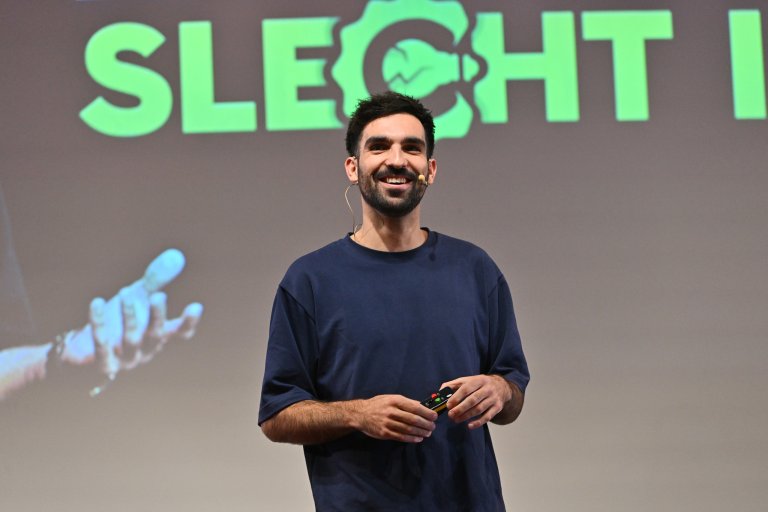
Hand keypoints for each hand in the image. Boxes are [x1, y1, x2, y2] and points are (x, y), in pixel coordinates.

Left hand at [59, 249, 202, 385]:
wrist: (81, 352)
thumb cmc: (116, 322)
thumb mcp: (138, 297)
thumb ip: (156, 279)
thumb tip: (176, 255)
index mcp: (158, 335)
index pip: (179, 333)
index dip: (188, 322)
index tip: (196, 306)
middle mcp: (145, 349)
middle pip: (156, 335)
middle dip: (157, 316)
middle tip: (158, 295)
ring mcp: (124, 359)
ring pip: (131, 339)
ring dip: (130, 316)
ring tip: (124, 292)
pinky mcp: (102, 364)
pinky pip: (101, 343)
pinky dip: (99, 323)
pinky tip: (95, 302)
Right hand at [349, 395, 437, 442]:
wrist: (360, 413)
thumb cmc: (378, 404)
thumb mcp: (391, 398)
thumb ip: (406, 402)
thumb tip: (422, 406)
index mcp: (395, 400)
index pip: (415, 407)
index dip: (426, 413)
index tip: (434, 416)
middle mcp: (391, 411)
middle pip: (413, 419)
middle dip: (426, 424)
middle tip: (433, 426)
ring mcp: (387, 423)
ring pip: (408, 429)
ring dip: (420, 432)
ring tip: (427, 433)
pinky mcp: (384, 433)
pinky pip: (401, 437)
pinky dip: (411, 438)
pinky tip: (418, 438)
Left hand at [441, 375, 512, 429]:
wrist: (501, 386)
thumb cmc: (480, 384)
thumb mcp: (468, 380)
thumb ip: (454, 385)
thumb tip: (441, 391)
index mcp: (478, 380)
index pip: (466, 389)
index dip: (456, 397)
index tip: (448, 405)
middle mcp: (487, 389)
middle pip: (472, 400)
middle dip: (460, 409)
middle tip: (451, 415)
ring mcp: (493, 398)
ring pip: (479, 409)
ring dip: (466, 416)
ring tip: (457, 420)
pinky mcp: (497, 407)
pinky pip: (487, 417)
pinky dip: (478, 422)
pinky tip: (469, 425)